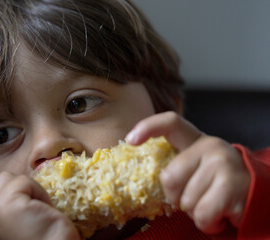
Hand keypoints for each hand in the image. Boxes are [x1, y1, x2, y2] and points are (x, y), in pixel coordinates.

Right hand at [0, 172, 79, 239]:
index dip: (0, 194)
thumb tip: (13, 191)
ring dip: (27, 188)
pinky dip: (39, 192)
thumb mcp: (16, 229)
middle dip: (15, 189)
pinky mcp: (7, 205)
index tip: (21, 208)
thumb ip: (4, 213)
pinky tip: (44, 211)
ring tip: (38, 210)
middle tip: (32, 211)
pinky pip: (23, 181)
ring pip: (5, 177)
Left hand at [126, 111, 249, 233]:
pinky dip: (207, 223)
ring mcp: (223, 164)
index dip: (148, 127)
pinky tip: (220, 214)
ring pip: (185, 200)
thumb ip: (177, 165)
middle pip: (169, 177)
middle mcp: (211, 147)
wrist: (259, 196)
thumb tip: (139, 176)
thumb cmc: (218, 184)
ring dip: (195, 212)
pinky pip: (202, 214)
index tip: (130, 140)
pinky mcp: (232, 186)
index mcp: (197, 139)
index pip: (171, 122)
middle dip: (176, 197)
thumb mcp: (197, 167)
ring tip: (212, 204)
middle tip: (194, 197)